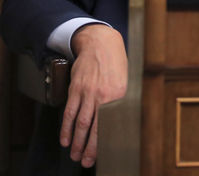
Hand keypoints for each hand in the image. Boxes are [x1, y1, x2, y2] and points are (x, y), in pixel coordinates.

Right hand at [60, 24, 127, 166]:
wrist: (101, 43)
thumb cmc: (116, 63)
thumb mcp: (125, 81)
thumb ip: (121, 101)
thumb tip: (119, 121)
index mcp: (119, 96)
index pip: (111, 124)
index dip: (105, 142)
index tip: (101, 155)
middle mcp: (103, 96)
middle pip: (94, 128)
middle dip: (88, 148)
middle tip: (85, 161)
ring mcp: (88, 93)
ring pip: (80, 123)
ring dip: (76, 142)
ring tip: (74, 155)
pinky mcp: (76, 89)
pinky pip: (69, 112)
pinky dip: (65, 128)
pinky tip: (65, 139)